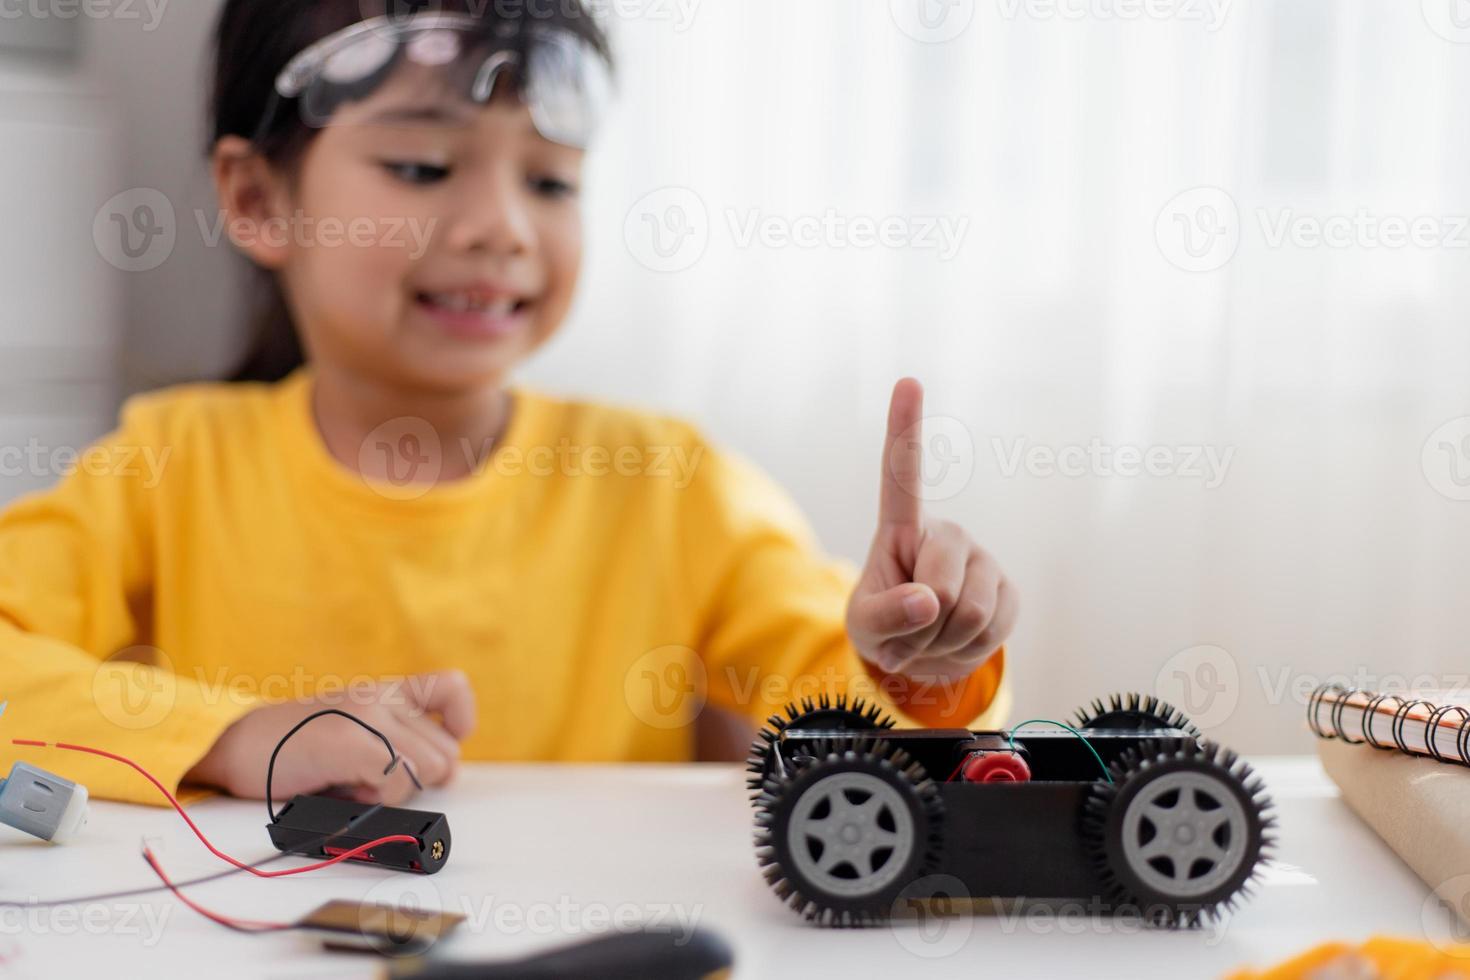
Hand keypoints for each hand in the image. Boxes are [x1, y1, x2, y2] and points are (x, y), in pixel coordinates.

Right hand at [185, 670, 476, 804]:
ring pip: (429, 770)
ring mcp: (369, 716)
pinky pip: (399, 782)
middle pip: (447, 752)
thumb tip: (443, 774)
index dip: (458, 723)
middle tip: (373, 781)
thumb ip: (397, 744)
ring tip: (353, 783)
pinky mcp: (354, 741)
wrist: (233, 747)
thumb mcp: (353, 734)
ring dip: (395, 792)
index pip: (453, 687)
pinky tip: (344, 789)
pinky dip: (376, 800)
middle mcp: (381, 697)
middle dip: (419, 780)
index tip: (441, 743)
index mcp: (384, 693)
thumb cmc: (290, 751)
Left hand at [846, 379, 1017, 684]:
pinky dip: (965, 651)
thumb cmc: (885, 625)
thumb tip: (930, 599)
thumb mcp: (865, 629)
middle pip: (940, 587)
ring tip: (932, 634)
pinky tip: (957, 640)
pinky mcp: (1009, 591)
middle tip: (911, 627)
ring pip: (969, 613)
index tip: (907, 380)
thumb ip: (885, 616)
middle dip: (920, 624)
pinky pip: (991, 632)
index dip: (905, 428)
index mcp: (902, 528)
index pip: (902, 475)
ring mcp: (983, 560)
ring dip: (942, 641)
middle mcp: (947, 533)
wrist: (923, 656)